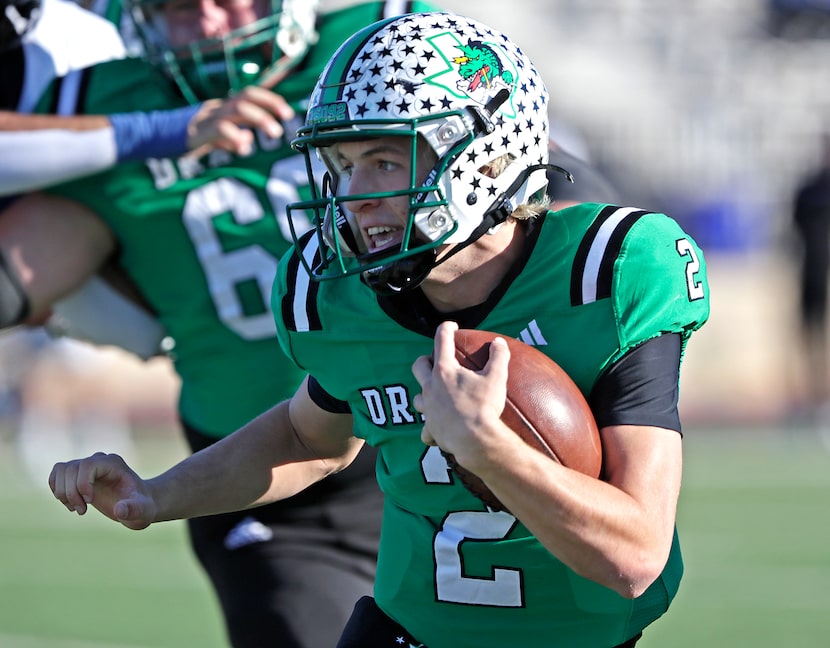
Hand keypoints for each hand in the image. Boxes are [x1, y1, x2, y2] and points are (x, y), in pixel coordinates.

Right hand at [48, 453, 156, 530]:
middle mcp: (100, 460)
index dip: (82, 484)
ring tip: (76, 508)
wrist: (139, 505)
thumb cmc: (142, 507)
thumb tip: (119, 510)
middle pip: (71, 468)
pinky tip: (70, 504)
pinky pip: (58, 474)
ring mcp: (88, 466)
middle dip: (71, 493)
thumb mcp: (143, 511)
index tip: (90, 502)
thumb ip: (134, 509)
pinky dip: (58, 490)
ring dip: (63, 492)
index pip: (87, 464)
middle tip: (82, 512)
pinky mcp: (79, 475)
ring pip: (61, 470)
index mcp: (114, 464)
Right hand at [186, 86, 295, 156]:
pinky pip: (220, 129)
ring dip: (260, 119)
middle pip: (246, 97)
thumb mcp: (211, 137)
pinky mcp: (198, 130)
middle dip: (270, 104)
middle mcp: (216, 108)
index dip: (269, 99)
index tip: (286, 111)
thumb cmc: (184, 138)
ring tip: (276, 132)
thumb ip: (230, 138)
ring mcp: (206, 117)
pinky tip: (245, 148)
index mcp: (220, 108)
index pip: (248, 94)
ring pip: (237, 109)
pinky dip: (235, 137)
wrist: (152, 138)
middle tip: (287, 116)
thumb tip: (248, 140)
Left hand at [411, 321, 511, 471]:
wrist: (475, 440)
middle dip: (426, 360)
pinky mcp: (431, 428)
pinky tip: (437, 429)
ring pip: (418, 397)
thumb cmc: (484, 407)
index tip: (452, 327)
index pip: (442, 340)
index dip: (447, 329)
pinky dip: (430, 428)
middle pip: (419, 366)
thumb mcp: (497, 378)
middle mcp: (431, 387)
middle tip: (436, 361)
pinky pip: (425, 430)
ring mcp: (429, 408)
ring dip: (425, 393)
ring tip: (436, 394)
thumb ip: (498, 357)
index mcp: (445, 370)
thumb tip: (499, 342)